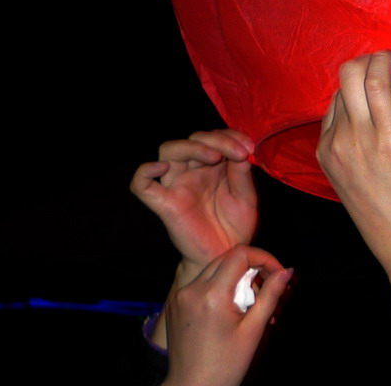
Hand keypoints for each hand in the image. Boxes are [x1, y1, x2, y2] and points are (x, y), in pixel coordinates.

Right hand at [131, 129, 257, 280]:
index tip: (249, 147)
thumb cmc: (236, 226)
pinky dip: (145, 172)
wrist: (227, 255)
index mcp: (212, 166)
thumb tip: (240, 151)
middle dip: (217, 139)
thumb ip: (241, 173)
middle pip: (193, 139)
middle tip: (239, 153)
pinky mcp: (165, 204)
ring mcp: (177, 185)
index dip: (231, 135)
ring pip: (168, 150)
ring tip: (215, 158)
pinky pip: (141, 185)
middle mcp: (193, 171)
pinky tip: (162, 167)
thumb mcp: (246, 196)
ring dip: (192, 147)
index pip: (213, 137)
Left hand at [162, 245, 290, 385]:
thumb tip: (286, 271)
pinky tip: (228, 308)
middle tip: (266, 289)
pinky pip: (201, 282)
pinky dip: (219, 286)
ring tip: (248, 302)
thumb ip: (271, 295)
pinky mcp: (175, 303)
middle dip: (251, 267)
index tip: (276, 273)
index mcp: (212, 294)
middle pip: (227, 258)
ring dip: (235, 276)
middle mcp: (192, 289)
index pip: (241, 254)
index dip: (263, 258)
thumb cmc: (225, 365)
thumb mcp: (253, 330)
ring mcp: (181, 296)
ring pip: (214, 268)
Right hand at [316, 50, 390, 283]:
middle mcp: (335, 141)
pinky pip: (376, 81)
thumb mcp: (361, 183)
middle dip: (367, 72)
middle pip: (342, 84)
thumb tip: (383, 119)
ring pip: (354, 75)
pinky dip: (384, 62)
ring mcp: (357, 136)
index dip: (360, 93)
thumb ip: (361, 150)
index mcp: (326, 154)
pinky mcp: (386, 132)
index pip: (334, 104)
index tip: (387, 101)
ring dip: (378, 66)